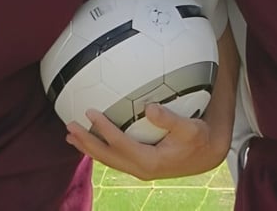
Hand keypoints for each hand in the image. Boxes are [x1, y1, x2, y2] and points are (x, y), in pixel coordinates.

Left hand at [64, 103, 226, 180]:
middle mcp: (141, 169)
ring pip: (108, 160)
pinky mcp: (140, 165)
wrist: (207, 155)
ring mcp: (139, 169)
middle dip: (86, 142)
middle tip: (69, 126)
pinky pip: (114, 158)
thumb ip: (170, 120)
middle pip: (107, 156)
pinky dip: (100, 149)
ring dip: (88, 147)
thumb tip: (150, 107)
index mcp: (150, 161)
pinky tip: (90, 140)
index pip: (119, 144)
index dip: (103, 128)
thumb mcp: (190, 128)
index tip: (90, 111)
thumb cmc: (199, 139)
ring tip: (70, 136)